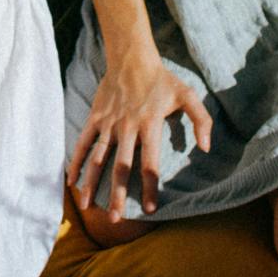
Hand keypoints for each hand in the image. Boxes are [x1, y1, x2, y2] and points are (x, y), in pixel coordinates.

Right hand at [68, 49, 212, 220]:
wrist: (131, 57)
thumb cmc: (162, 79)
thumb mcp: (188, 95)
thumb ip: (201, 121)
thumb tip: (207, 148)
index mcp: (149, 125)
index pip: (150, 163)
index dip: (149, 187)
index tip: (149, 209)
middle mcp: (126, 127)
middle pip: (120, 167)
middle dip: (116, 194)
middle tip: (115, 219)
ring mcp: (108, 123)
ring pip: (98, 158)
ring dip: (91, 183)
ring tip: (87, 206)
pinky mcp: (95, 117)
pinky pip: (83, 142)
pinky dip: (75, 161)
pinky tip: (70, 180)